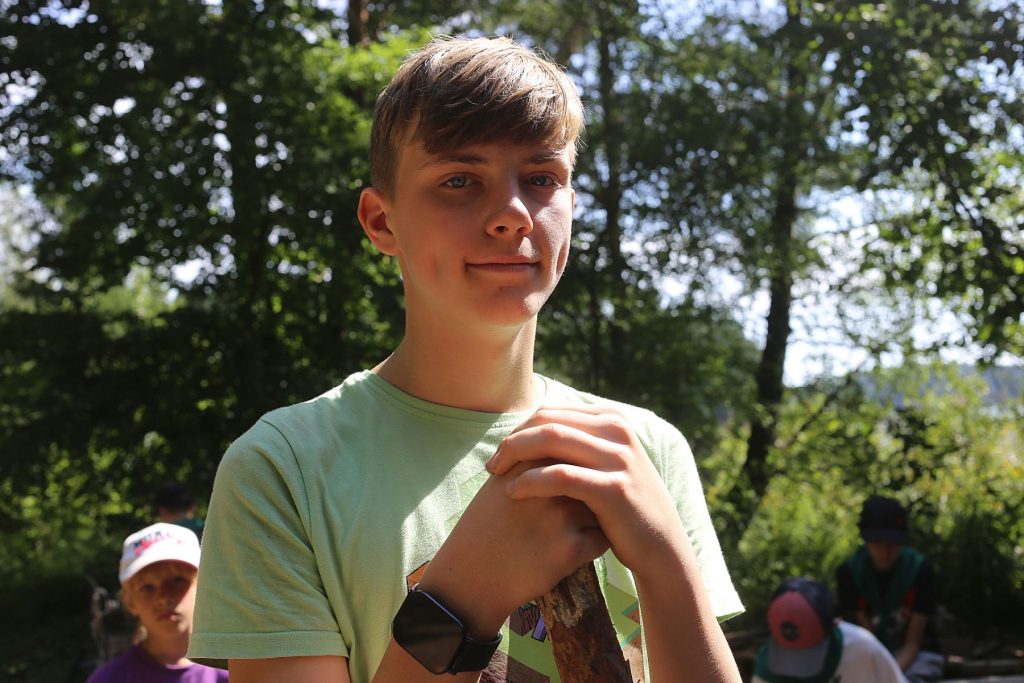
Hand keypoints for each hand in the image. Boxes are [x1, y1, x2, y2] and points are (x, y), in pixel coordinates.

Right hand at [417, 457, 609, 637]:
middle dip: (592, 489)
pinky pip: (601, 539)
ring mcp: (562, 517)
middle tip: (576, 507)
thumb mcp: (503, 480)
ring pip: (603, 508)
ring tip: (573, 529)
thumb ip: (534, 458)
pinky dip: (593, 544)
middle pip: (593, 477)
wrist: (472, 574)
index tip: (567, 486)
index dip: (578, 469)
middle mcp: (549, 486)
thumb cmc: (488, 525)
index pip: (576, 453)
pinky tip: (572, 548)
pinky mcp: (571, 549)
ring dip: (597, 517)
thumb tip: (569, 442)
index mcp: (533, 464)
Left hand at [485, 404, 688, 578]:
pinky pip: (561, 475)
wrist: (660, 546)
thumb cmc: (620, 508)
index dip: (518, 430)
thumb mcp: (603, 465)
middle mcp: (618, 430)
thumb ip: (575, 444)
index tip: (500, 452)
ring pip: (552, 439)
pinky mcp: (614, 488)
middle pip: (547, 421)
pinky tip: (513, 492)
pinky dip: (531, 480)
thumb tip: (527, 430)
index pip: (551, 412)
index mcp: (612, 419)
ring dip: (516, 454)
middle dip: (513, 440)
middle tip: (492, 464)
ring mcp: (619, 457)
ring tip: (496, 475)